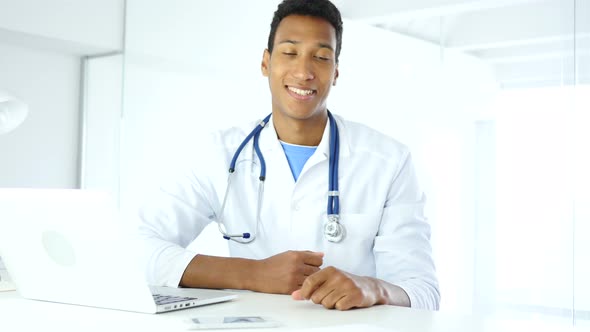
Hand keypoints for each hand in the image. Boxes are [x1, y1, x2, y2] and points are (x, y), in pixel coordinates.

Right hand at [251, 250, 323, 293]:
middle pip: (317, 271)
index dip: (316, 263)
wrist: (258, 274)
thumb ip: (306, 254)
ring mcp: (294, 278)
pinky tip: (298, 285)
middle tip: (306, 273)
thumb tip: (321, 254)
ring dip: (310, 281)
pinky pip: (305, 289)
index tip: (312, 265)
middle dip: (313, 272)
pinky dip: (304, 288)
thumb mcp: (288, 254)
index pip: (318, 260)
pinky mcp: (291, 288)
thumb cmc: (272, 264)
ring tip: (301, 279)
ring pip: (312, 281)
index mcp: (296, 256)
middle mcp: (297, 266)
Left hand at [291, 266, 408, 309]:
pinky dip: (341, 307)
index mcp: (330, 270)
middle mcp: (338, 276)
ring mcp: (347, 285)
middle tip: (330, 296)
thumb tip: (294, 295)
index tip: (305, 297)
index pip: (310, 282)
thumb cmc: (345, 283)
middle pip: (317, 297)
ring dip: (331, 304)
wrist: (369, 287)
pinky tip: (346, 301)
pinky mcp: (355, 295)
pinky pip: (339, 307)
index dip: (304, 292)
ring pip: (327, 304)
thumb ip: (311, 287)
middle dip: (321, 300)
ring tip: (339, 298)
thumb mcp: (328, 281)